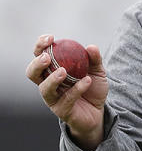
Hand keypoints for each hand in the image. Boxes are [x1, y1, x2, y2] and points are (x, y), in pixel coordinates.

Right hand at [25, 35, 107, 150]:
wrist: (99, 112)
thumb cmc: (93, 88)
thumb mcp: (97, 71)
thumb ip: (94, 59)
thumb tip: (91, 47)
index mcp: (52, 71)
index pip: (39, 56)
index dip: (40, 46)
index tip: (50, 38)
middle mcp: (48, 84)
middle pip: (32, 73)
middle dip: (37, 63)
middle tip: (47, 56)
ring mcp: (53, 99)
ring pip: (44, 89)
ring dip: (52, 79)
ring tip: (63, 71)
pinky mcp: (62, 111)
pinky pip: (67, 100)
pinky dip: (77, 89)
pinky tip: (87, 81)